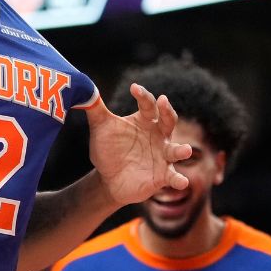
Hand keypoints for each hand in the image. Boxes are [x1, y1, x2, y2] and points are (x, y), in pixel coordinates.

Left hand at [85, 83, 190, 204]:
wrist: (107, 179)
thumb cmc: (108, 149)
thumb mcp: (100, 127)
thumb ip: (95, 109)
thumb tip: (84, 87)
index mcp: (145, 121)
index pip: (148, 104)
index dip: (143, 95)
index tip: (134, 88)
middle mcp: (158, 135)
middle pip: (168, 120)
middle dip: (167, 112)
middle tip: (164, 101)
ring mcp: (162, 156)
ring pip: (176, 150)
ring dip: (182, 150)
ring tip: (186, 150)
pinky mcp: (162, 176)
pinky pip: (173, 177)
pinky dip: (179, 180)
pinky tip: (182, 182)